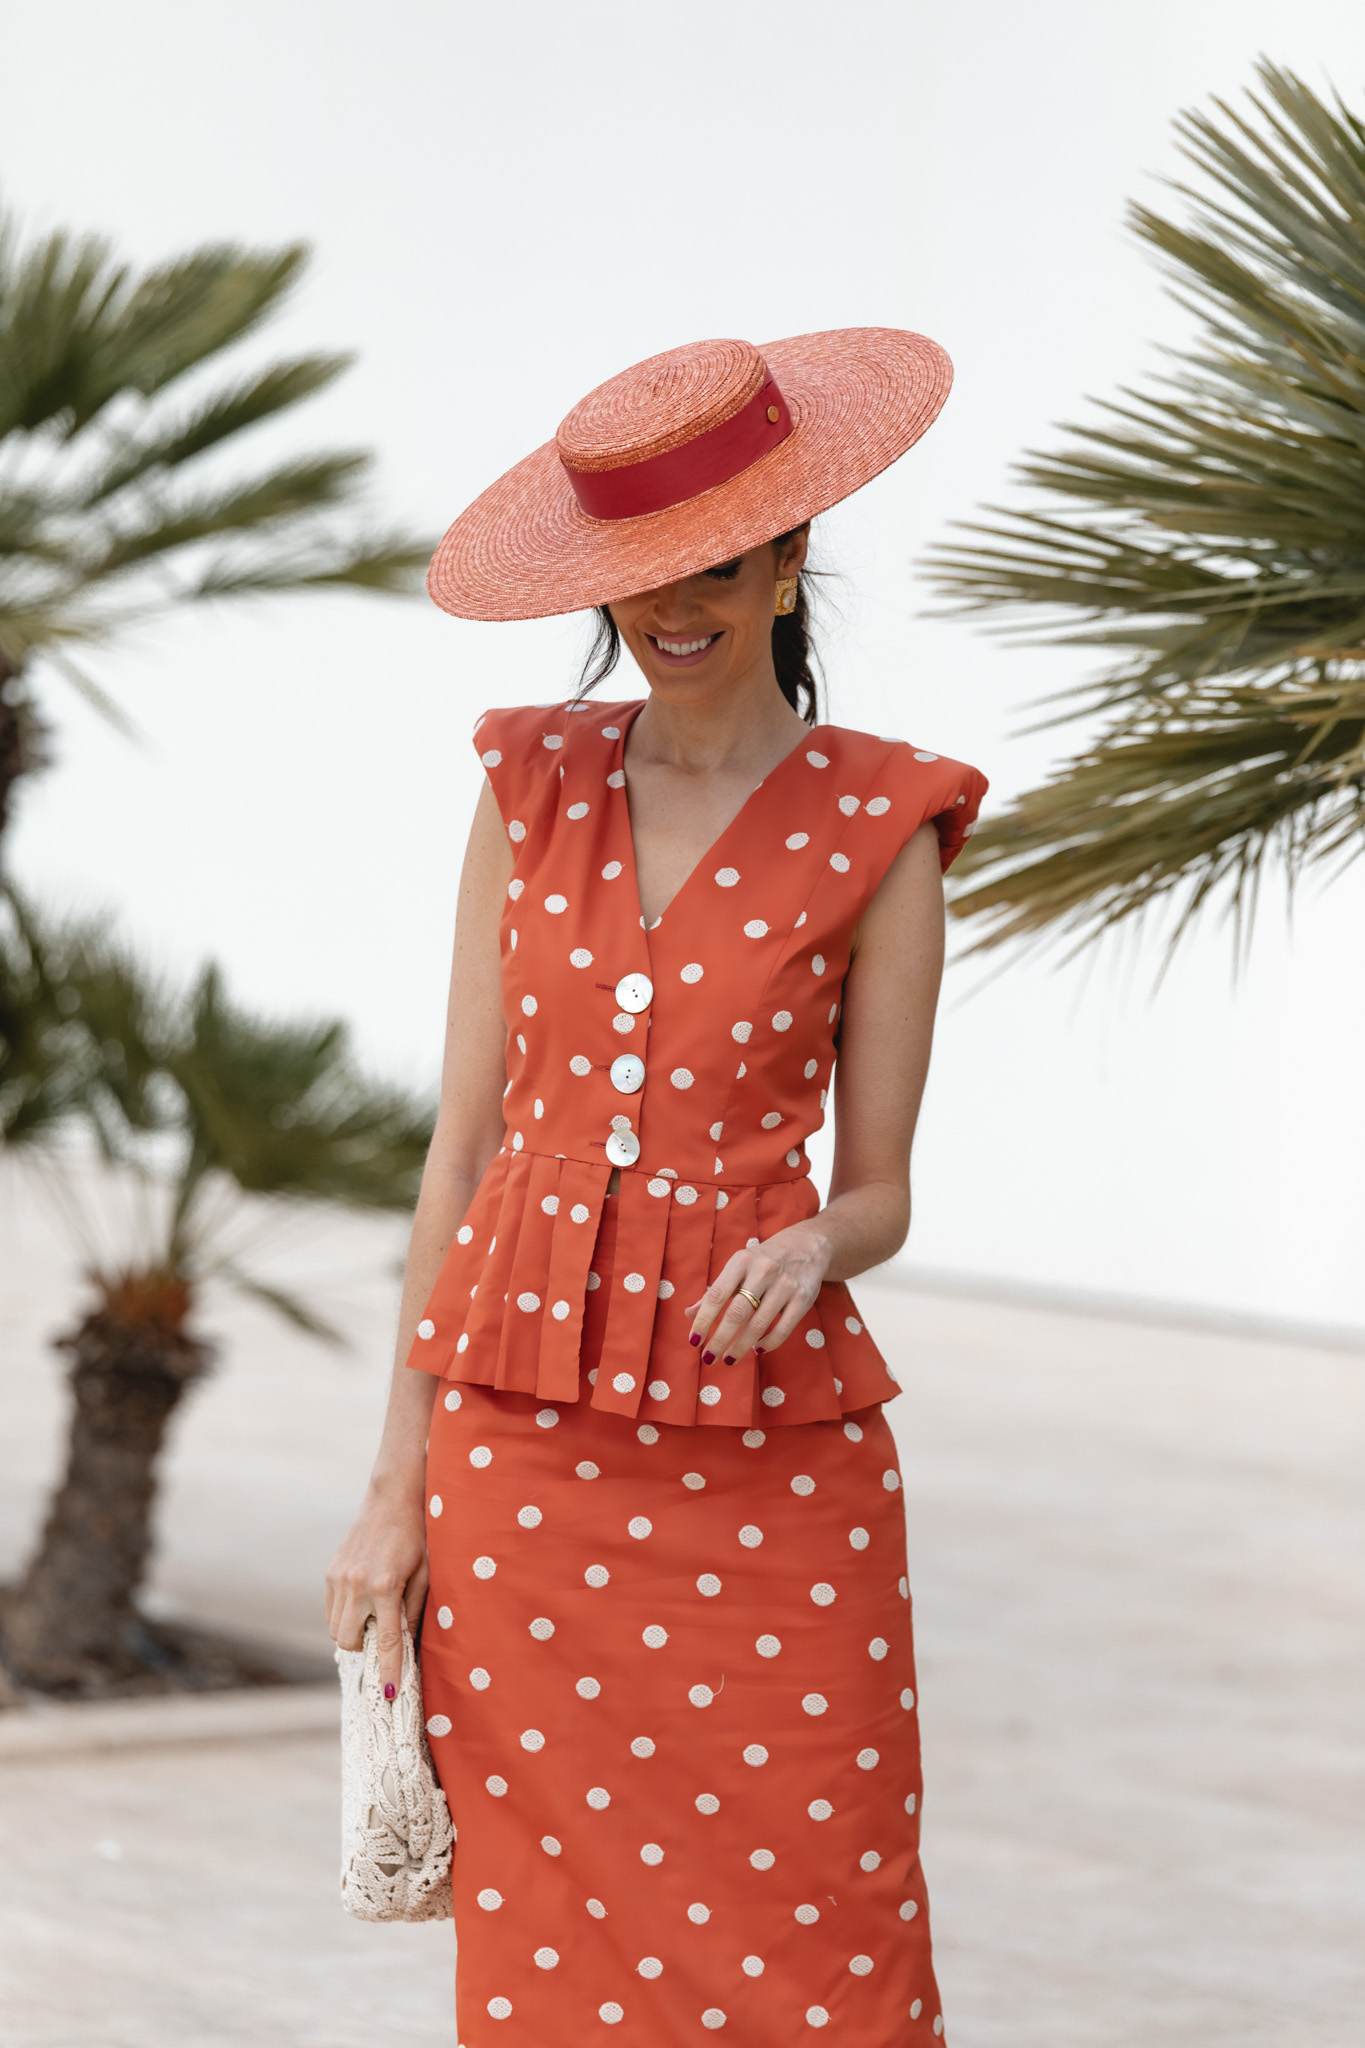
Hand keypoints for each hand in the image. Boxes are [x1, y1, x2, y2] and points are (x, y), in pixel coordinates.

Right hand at [325, 1484, 428, 1701]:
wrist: (393, 1498)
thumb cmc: (417, 1536)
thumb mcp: (425, 1574)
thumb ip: (415, 1612)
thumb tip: (410, 1649)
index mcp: (385, 1586)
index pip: (386, 1642)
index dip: (388, 1671)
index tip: (389, 1695)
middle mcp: (357, 1584)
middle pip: (350, 1642)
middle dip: (364, 1650)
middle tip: (381, 1639)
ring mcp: (339, 1578)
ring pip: (336, 1629)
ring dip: (353, 1633)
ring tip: (374, 1618)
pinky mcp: (330, 1572)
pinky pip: (331, 1610)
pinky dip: (344, 1616)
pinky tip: (362, 1604)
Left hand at [686, 1220, 833, 1365]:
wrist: (808, 1245)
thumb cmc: (764, 1260)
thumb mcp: (739, 1267)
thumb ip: (716, 1291)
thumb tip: (688, 1314)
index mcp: (741, 1261)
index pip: (717, 1295)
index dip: (704, 1320)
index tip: (694, 1341)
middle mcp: (763, 1270)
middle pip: (737, 1313)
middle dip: (720, 1339)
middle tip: (708, 1358)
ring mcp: (785, 1284)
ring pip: (759, 1323)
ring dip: (741, 1345)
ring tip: (729, 1359)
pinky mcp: (803, 1297)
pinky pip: (784, 1327)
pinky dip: (769, 1342)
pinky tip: (757, 1349)